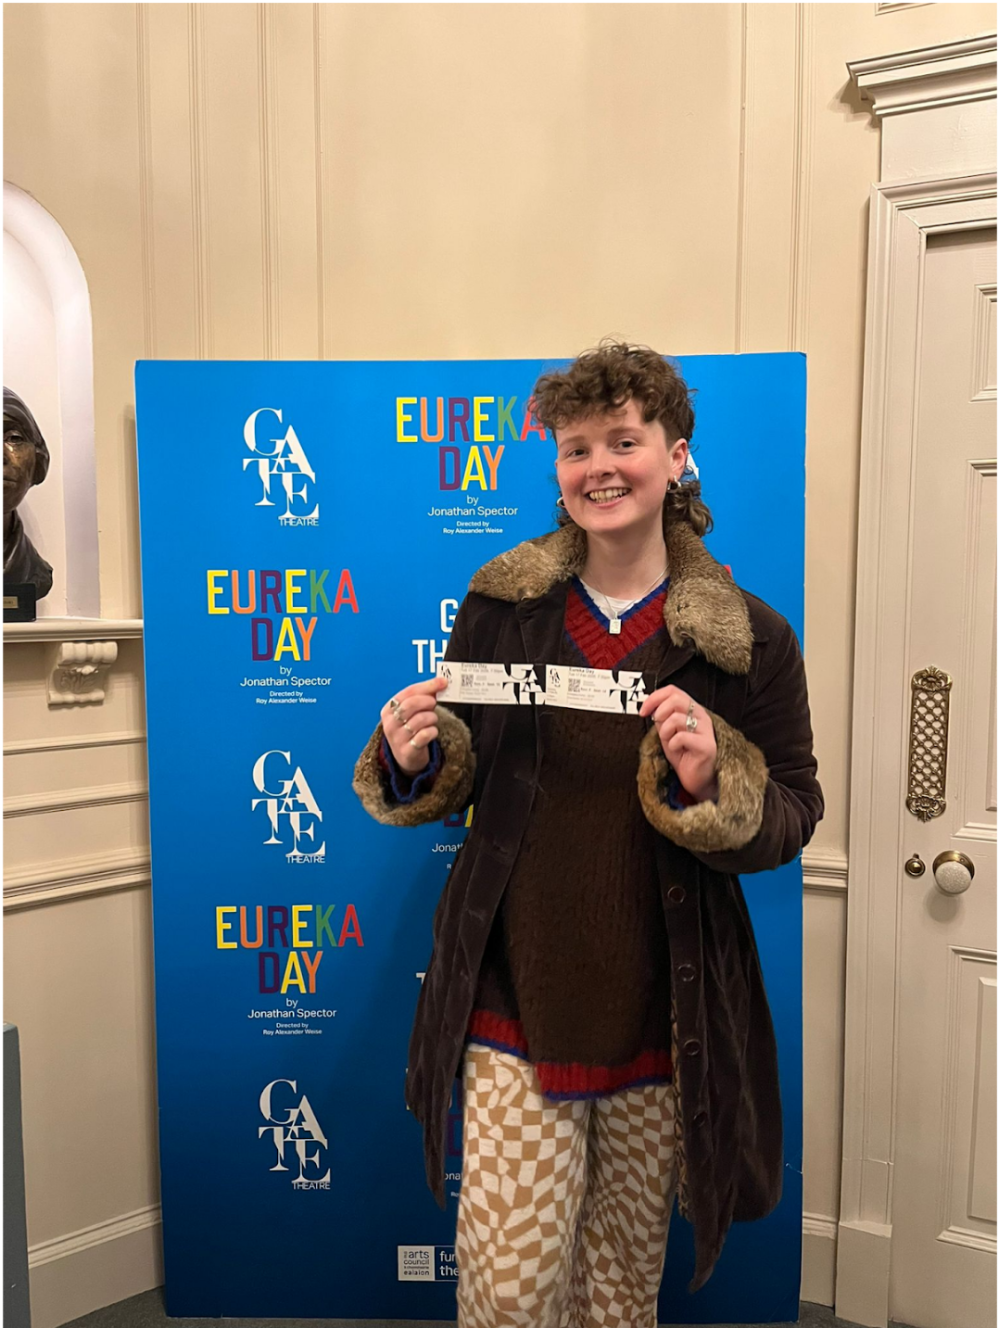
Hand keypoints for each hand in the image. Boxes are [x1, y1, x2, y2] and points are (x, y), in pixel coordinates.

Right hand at [381, 676, 449, 774]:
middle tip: (433, 703)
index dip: (426, 686)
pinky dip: (433, 731)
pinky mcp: (408, 751)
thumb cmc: (410, 728)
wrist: (407, 755)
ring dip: (432, 718)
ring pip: (420, 720)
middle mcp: (390, 724)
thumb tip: (441, 682)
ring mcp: (397, 738)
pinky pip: (425, 735)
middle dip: (427, 701)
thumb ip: (424, 695)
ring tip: (432, 720)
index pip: (407, 692)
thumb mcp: (412, 711)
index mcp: (388, 710)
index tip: (442, 682)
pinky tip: (431, 732)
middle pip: (411, 705)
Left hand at [639, 684, 717, 801]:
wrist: (696, 780)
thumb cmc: (684, 756)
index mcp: (692, 710)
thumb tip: (650, 707)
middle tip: (657, 725)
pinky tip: (678, 750)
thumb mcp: (667, 733)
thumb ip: (662, 719)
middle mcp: (701, 716)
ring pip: (677, 718)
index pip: (673, 691)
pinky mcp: (707, 746)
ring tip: (670, 742)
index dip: (654, 697)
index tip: (643, 711)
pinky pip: (682, 737)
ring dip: (665, 731)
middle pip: (676, 699)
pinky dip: (673, 744)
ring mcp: (706, 730)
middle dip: (659, 711)